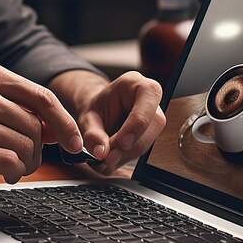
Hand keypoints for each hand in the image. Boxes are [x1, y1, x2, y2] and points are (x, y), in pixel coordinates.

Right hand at [0, 61, 83, 182]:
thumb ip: (5, 101)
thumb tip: (48, 126)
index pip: (42, 97)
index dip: (65, 123)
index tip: (75, 141)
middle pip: (36, 126)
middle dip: (41, 149)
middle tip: (31, 160)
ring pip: (25, 146)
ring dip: (27, 163)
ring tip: (14, 167)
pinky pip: (7, 162)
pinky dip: (14, 172)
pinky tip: (5, 173)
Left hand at [50, 71, 165, 172]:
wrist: (99, 114)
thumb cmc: (96, 109)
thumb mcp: (88, 117)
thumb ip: (93, 133)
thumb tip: (101, 153)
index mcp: (137, 83)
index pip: (147, 101)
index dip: (136, 125)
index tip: (121, 142)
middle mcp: (151, 100)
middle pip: (151, 126)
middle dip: (129, 146)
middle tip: (107, 157)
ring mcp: (154, 118)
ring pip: (148, 142)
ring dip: (125, 155)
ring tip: (105, 157)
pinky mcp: (152, 135)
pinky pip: (143, 152)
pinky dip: (125, 158)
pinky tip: (112, 159)